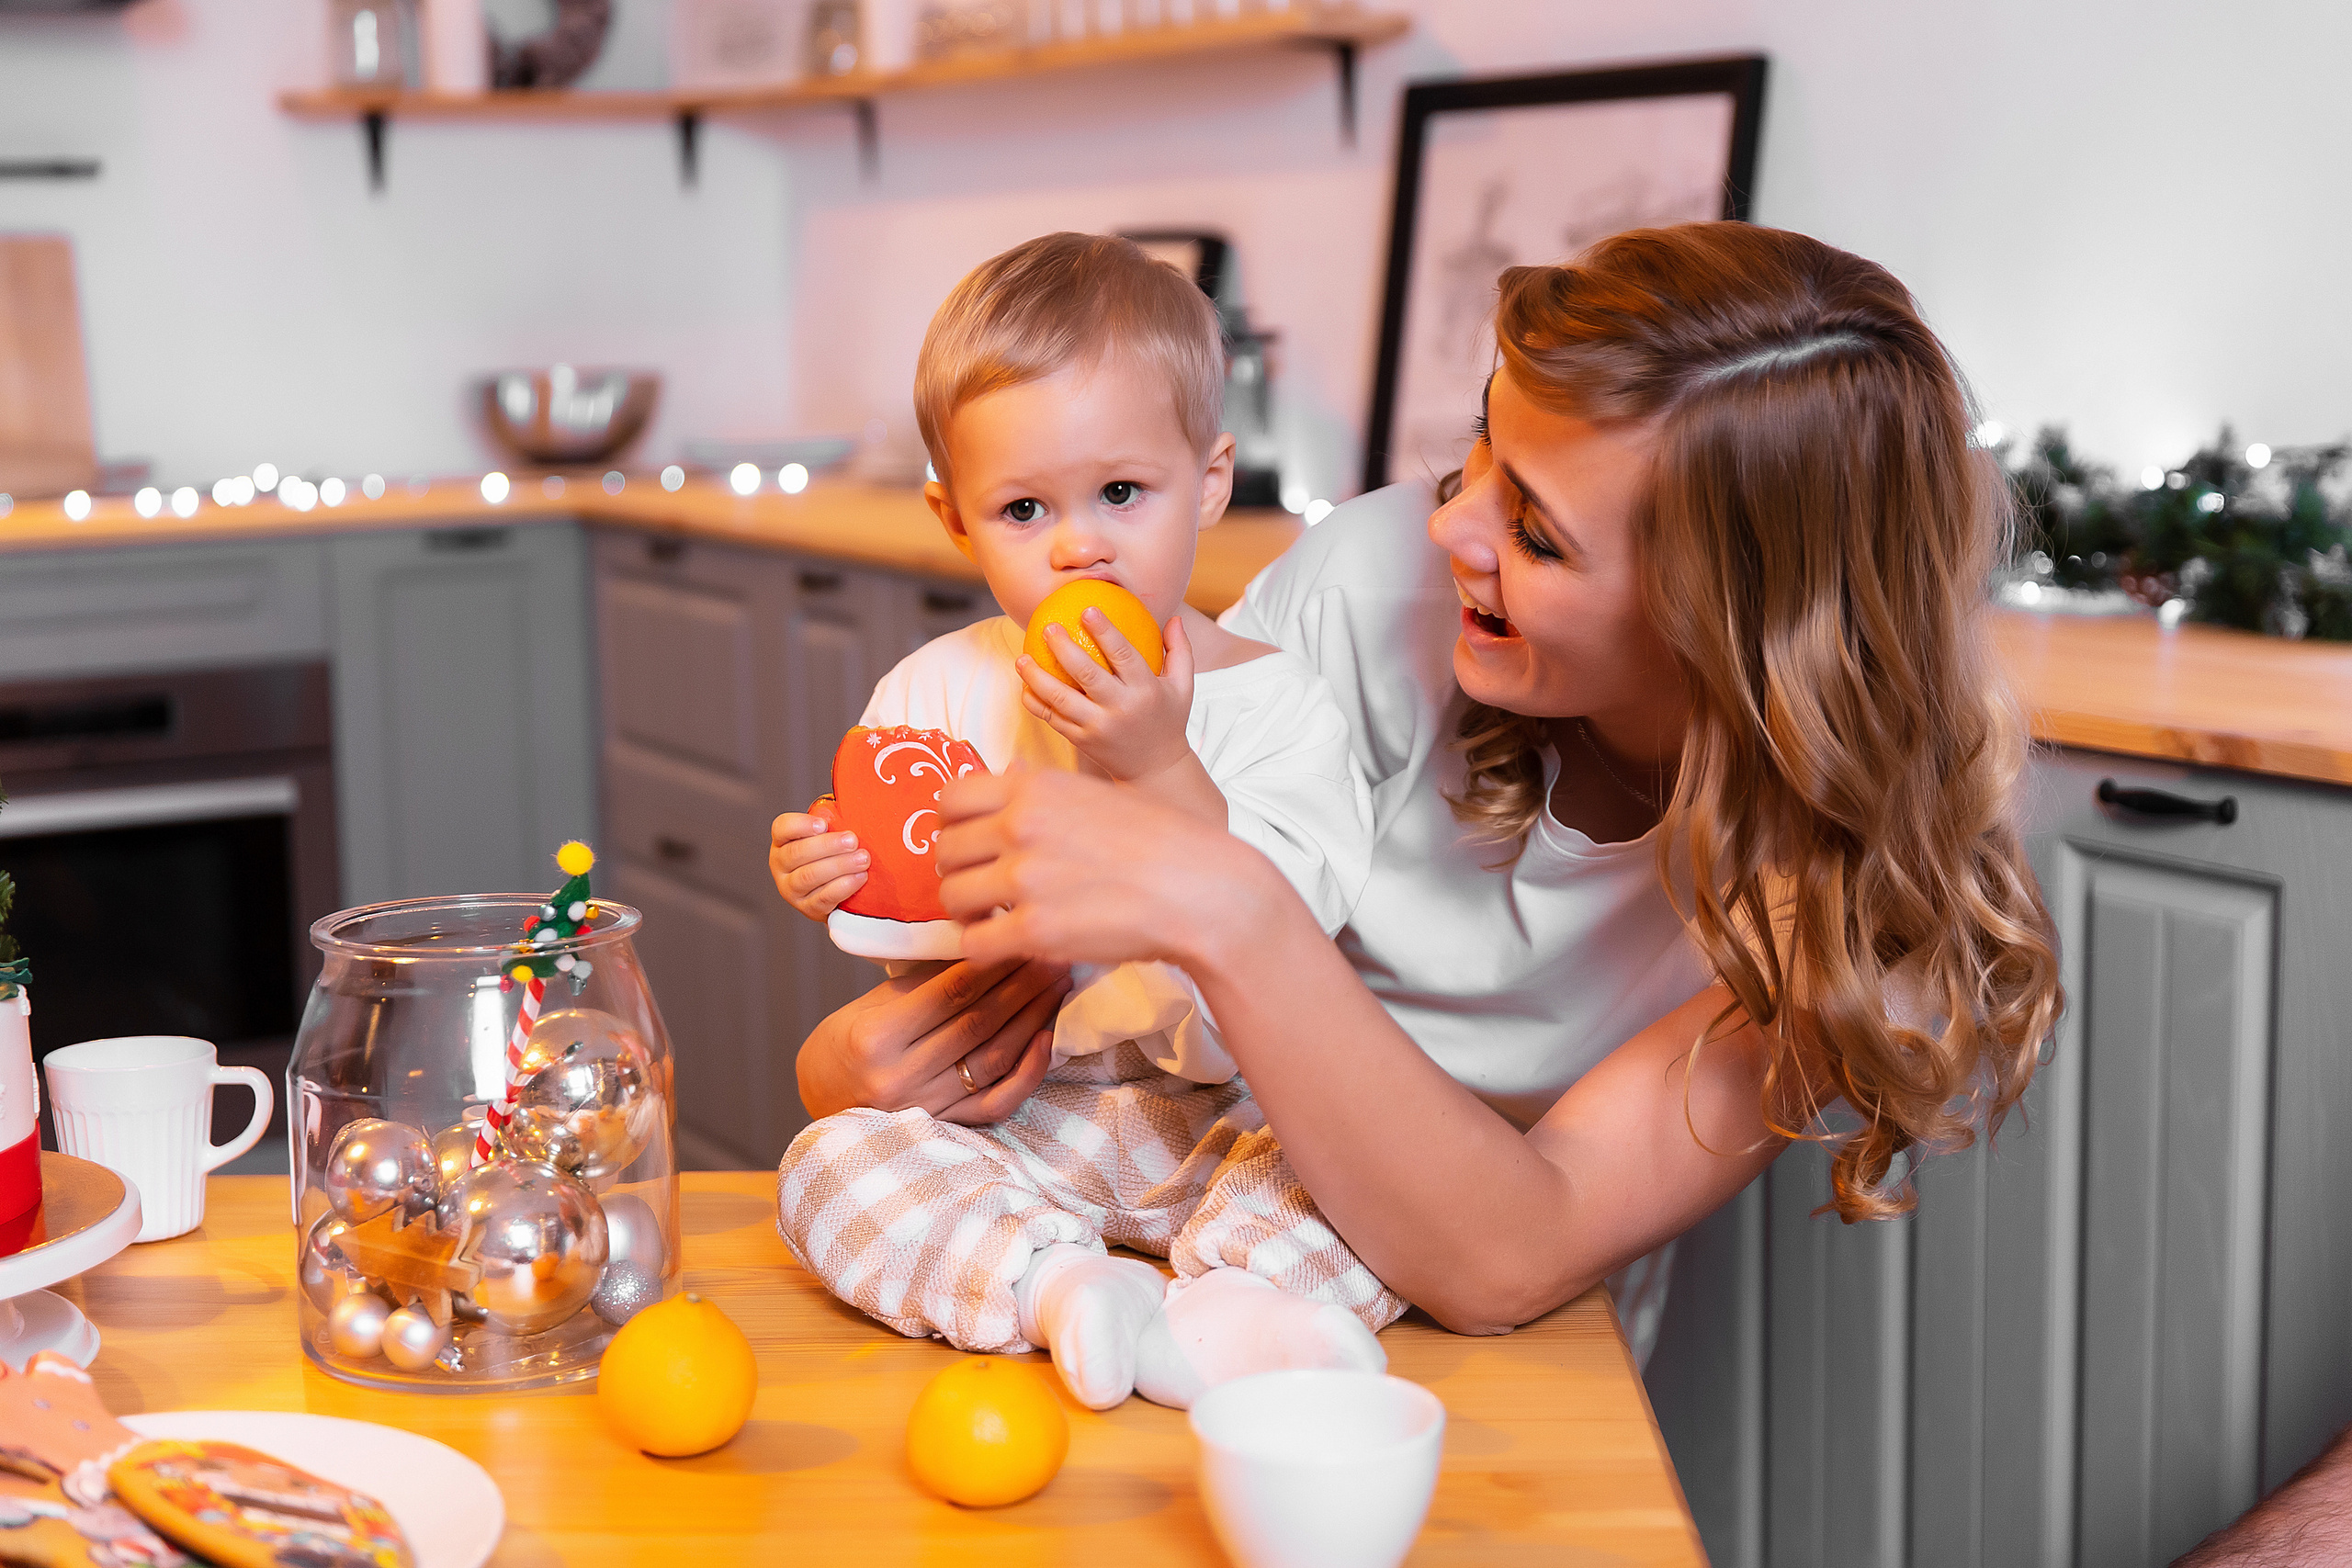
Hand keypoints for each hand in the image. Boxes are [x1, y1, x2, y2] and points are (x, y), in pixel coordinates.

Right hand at [769, 808, 867, 920]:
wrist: (841, 891)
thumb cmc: (836, 852)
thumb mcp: (832, 831)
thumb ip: (837, 817)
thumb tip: (856, 802)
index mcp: (783, 841)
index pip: (782, 828)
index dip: (801, 825)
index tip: (824, 824)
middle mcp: (780, 865)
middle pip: (797, 853)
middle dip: (828, 845)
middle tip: (853, 840)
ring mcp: (791, 889)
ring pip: (809, 876)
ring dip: (838, 866)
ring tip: (862, 859)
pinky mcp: (807, 908)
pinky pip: (823, 898)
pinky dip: (842, 887)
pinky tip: (859, 877)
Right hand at [796, 956, 1068, 1123]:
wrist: (823, 1100)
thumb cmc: (847, 1043)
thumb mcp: (872, 1003)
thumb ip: (924, 982)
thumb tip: (983, 946)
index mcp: (876, 1036)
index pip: (951, 992)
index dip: (994, 964)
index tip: (1021, 938)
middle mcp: (901, 1075)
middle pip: (978, 1023)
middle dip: (1023, 985)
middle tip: (1052, 956)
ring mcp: (925, 1106)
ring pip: (994, 1058)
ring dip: (1032, 1018)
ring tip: (1057, 986)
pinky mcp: (945, 1127)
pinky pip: (997, 1101)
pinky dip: (1027, 1072)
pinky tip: (1046, 1039)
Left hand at [933, 768, 1283, 973]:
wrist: (1201, 889)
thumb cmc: (1160, 842)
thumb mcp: (1096, 793)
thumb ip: (1044, 790)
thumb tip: (1008, 774)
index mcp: (1034, 789)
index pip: (949, 799)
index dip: (954, 827)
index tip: (974, 846)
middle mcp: (1021, 825)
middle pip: (944, 851)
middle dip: (961, 873)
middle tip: (986, 888)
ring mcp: (1025, 877)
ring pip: (951, 898)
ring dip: (969, 912)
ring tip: (996, 917)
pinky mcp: (1035, 928)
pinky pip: (974, 943)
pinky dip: (983, 947)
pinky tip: (1008, 943)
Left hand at [1017, 611, 1196, 783]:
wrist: (1156, 770)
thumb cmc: (1168, 720)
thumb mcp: (1184, 687)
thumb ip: (1180, 650)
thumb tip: (1174, 617)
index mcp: (1145, 690)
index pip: (1123, 655)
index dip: (1105, 631)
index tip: (1087, 610)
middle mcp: (1120, 708)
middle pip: (1086, 674)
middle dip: (1064, 648)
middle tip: (1048, 627)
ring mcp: (1098, 727)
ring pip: (1061, 699)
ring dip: (1037, 677)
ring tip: (1022, 658)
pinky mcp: (1082, 741)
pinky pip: (1053, 719)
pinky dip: (1035, 703)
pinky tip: (1025, 686)